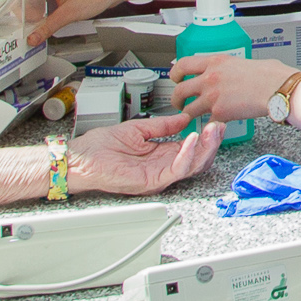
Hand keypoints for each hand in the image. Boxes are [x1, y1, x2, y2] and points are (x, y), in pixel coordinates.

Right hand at [22, 0, 123, 45]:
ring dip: (37, 10)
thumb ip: (47, 28)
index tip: (20, 24)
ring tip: (38, 24)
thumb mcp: (67, 15)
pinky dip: (46, 8)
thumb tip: (34, 37)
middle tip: (28, 26)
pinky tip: (48, 18)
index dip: (19, 10)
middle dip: (27, 12)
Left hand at [68, 111, 222, 194]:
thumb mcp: (137, 129)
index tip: (214, 121)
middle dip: (212, 143)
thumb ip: (161, 126)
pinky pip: (176, 170)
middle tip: (219, 126)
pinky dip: (186, 154)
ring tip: (211, 131)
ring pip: (192, 167)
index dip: (205, 136)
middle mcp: (162, 166)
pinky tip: (191, 139)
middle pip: (198, 159)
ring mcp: (158, 175)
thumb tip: (182, 118)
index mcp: (160, 154)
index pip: (191, 148)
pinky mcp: (151, 181)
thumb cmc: (99, 147)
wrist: (80, 158)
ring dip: (205, 148)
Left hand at [164, 50, 283, 125]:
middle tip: (179, 102)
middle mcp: (210, 78)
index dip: (175, 73)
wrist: (278, 89)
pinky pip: (207, 121)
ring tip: (191, 117)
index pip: (183, 64)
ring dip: (187, 114)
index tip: (176, 78)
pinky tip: (212, 124)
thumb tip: (230, 71)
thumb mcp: (244, 61)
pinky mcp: (220, 113)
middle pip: (180, 89)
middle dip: (176, 98)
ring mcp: (213, 96)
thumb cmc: (270, 75)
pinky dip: (209, 124)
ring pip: (188, 109)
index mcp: (215, 62)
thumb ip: (229, 67)